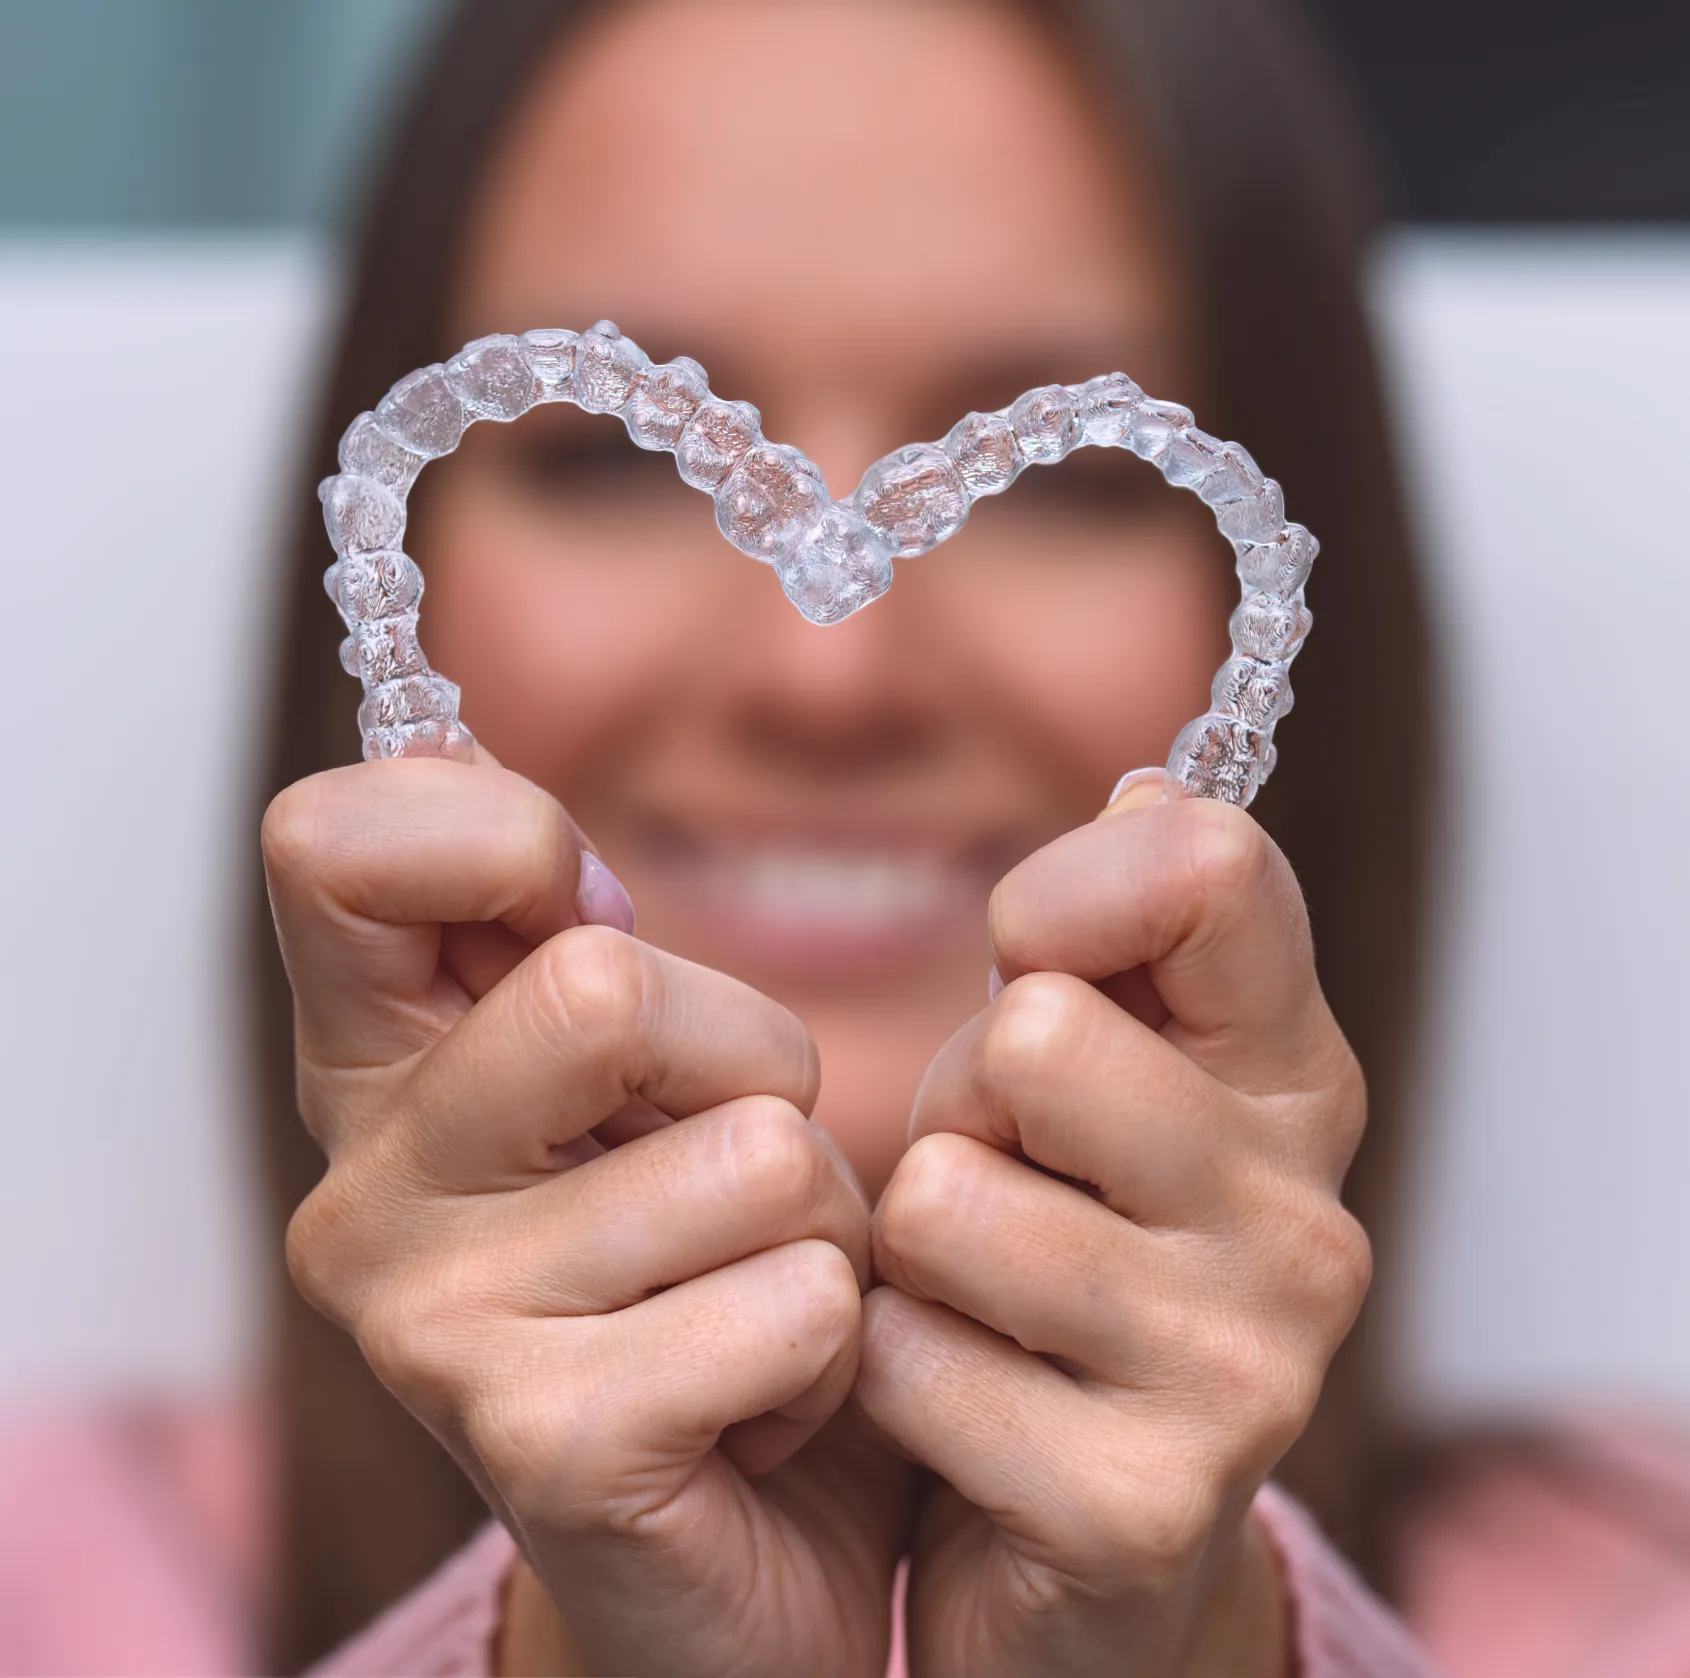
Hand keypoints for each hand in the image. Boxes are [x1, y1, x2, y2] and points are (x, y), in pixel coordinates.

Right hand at [264, 756, 911, 1677]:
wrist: (743, 1561)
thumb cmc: (712, 1278)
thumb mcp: (645, 1085)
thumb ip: (572, 942)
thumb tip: (481, 771)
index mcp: (379, 1070)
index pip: (333, 845)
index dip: (499, 839)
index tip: (590, 920)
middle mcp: (366, 1190)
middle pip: (605, 983)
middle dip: (754, 1063)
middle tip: (736, 1172)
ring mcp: (433, 1326)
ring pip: (754, 1151)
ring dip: (823, 1224)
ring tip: (757, 1299)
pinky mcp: (543, 1443)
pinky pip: (796, 1302)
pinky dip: (839, 1345)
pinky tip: (768, 1407)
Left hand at [854, 787, 1370, 1677]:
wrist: (1074, 1538)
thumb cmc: (1056, 1256)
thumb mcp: (1088, 1079)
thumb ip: (1123, 935)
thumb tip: (1151, 785)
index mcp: (1292, 1082)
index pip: (1209, 871)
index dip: (1067, 892)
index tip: (1028, 959)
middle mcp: (1304, 1218)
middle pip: (1037, 1036)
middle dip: (964, 1108)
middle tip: (998, 1182)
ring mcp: (1241, 1369)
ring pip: (942, 1201)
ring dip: (910, 1251)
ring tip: (975, 1297)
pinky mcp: (1141, 1503)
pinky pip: (901, 1357)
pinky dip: (883, 1373)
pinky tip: (958, 1408)